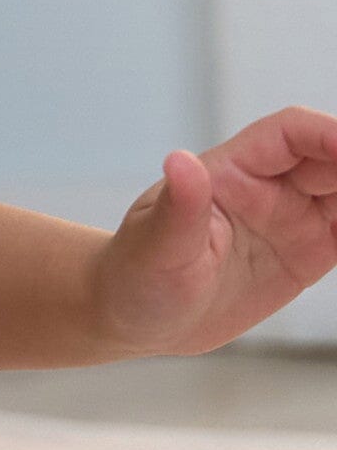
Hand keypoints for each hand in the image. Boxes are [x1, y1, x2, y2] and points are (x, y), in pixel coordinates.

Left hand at [90, 105, 336, 356]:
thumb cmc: (133, 276)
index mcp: (232, 169)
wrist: (135, 316)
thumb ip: (178, 209)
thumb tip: (180, 161)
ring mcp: (294, 216)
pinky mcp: (310, 250)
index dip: (336, 136)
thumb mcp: (154, 249)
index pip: (296, 133)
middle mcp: (269, 185)